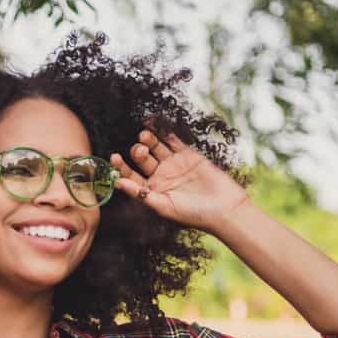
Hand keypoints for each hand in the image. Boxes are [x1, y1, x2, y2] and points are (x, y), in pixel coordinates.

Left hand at [110, 125, 249, 232]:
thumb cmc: (192, 214)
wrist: (224, 208)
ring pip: (156, 147)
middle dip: (138, 152)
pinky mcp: (188, 154)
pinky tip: (156, 123)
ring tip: (144, 135)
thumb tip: (116, 184)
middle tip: (140, 150)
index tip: (114, 157)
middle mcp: (160, 175)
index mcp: (151, 190)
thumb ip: (141, 194)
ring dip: (148, 140)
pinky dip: (165, 132)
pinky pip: (173, 140)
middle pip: (142, 158)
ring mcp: (174, 163)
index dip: (121, 167)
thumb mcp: (164, 206)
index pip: (130, 176)